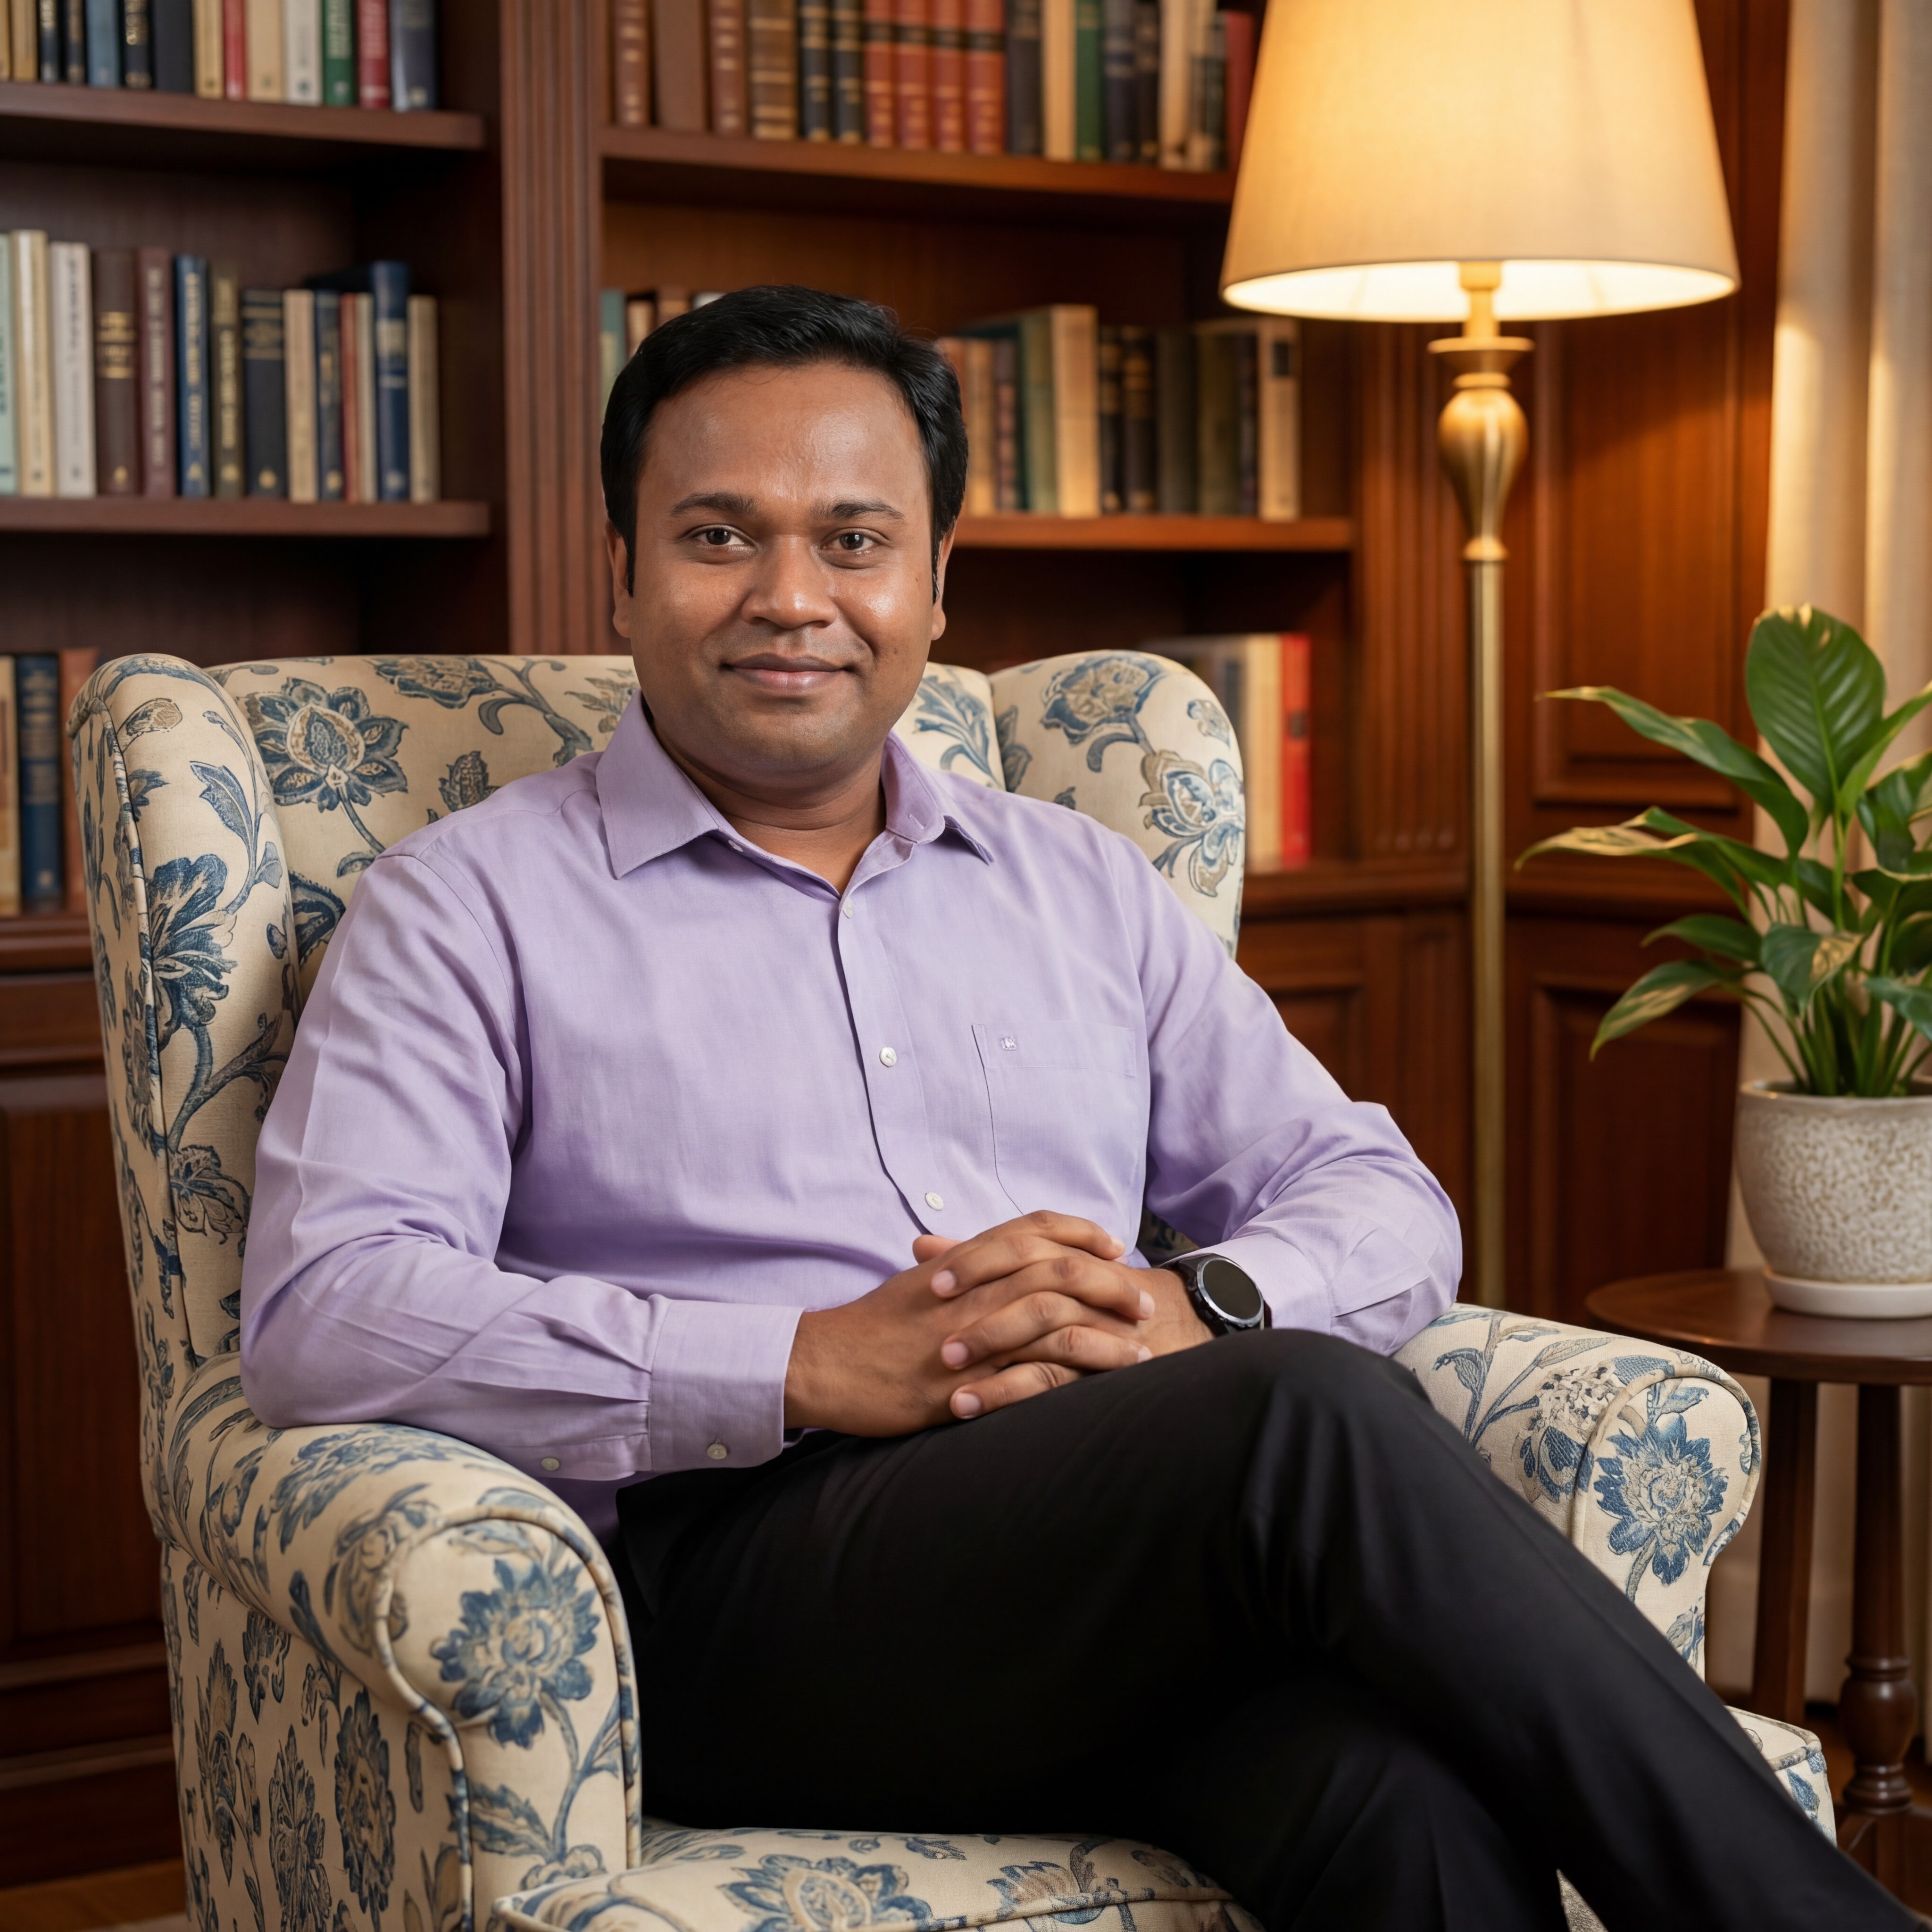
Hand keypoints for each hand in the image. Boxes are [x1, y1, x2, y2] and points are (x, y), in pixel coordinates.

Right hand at [783, 1211, 1155, 1436]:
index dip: (1080, 1232)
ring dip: (1106, 1335)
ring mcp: (971, 1333)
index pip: (1033, 1228)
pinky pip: (1034, 1373)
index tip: (1113, 1245)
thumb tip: (986, 1258)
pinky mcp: (968, 1379)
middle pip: (1058, 1269)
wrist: (824, 1364)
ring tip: (1141, 1351)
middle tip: (1143, 1300)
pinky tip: (1103, 1389)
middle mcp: (971, 1288)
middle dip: (1110, 1284)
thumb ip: (955, 1267)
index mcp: (961, 1261)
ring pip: (1056, 1320)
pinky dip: (1076, 1377)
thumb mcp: (913, 1285)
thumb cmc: (867, 1328)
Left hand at [928, 1224, 1213, 1417]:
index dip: (976, 1258)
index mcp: (1061, 1257)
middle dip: (978, 1300)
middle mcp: (1081, 1285)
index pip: (1019, 1244)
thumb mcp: (1038, 1273)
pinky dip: (1004, 1393)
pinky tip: (965, 1407)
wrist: (1166, 1328)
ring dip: (990, 1346)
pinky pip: (1049, 1379)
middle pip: (1030, 1279)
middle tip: (932, 1316)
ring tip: (946, 1370)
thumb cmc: (1086, 1299)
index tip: (930, 1277)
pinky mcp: (1095, 1368)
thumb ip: (979, 1261)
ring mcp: (1092, 1325)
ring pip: (1042, 1327)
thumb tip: (923, 1245)